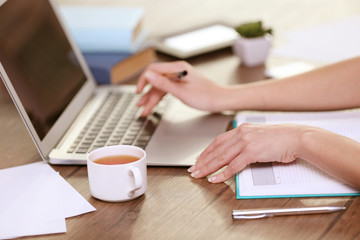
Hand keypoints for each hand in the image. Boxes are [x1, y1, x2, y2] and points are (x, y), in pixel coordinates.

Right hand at [136, 61, 224, 115]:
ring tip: (144, 110)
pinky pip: (167, 90)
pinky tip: (154, 105)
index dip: (143, 80)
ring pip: (160, 87)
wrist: (220, 100)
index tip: (138, 92)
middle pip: (156, 80)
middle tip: (140, 105)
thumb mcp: (181, 92)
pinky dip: (160, 98)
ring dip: (152, 98)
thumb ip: (163, 84)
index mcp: (177, 68)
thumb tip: (148, 76)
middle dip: (147, 94)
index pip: (153, 69)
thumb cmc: (206, 96)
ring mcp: (179, 78)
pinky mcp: (181, 84)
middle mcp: (177, 70)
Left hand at [188, 123, 303, 182]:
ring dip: (208, 167)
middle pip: (216, 149)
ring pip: (221, 157)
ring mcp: (246, 142)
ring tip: (199, 175)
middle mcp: (241, 133)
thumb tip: (236, 153)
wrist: (297, 137)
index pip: (218, 141)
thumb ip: (246, 142)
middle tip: (193, 169)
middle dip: (203, 161)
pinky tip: (215, 178)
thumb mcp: (259, 136)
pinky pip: (233, 165)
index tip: (199, 158)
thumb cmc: (282, 138)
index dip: (207, 151)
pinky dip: (222, 174)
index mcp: (242, 129)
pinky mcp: (252, 152)